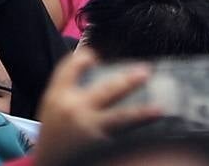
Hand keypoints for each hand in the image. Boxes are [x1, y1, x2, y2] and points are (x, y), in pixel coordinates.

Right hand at [34, 48, 160, 165]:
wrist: (50, 161)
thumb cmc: (54, 129)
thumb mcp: (52, 103)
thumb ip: (68, 83)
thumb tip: (93, 58)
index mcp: (58, 95)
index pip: (69, 69)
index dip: (83, 58)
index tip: (95, 53)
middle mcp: (75, 110)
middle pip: (105, 91)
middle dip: (127, 81)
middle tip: (146, 71)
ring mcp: (89, 129)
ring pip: (120, 118)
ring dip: (141, 112)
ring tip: (159, 109)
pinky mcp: (99, 147)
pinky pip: (122, 135)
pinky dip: (137, 130)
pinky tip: (152, 126)